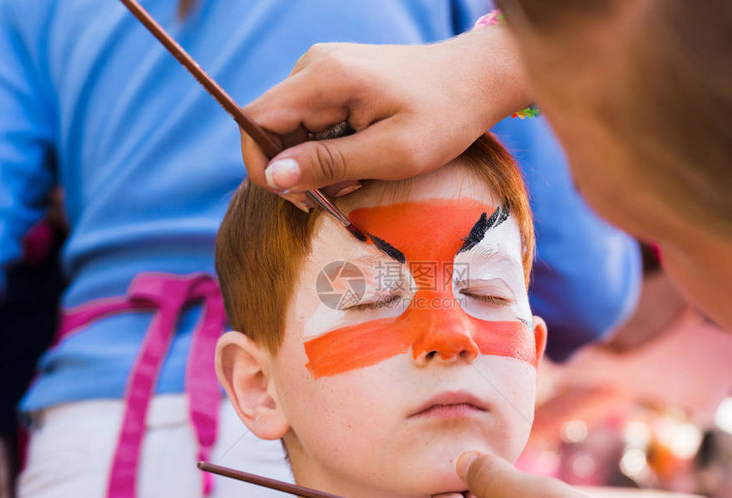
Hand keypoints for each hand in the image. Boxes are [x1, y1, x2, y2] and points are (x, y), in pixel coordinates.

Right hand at [242, 26, 530, 208]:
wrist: (477, 79)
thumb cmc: (443, 117)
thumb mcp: (390, 154)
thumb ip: (329, 164)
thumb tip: (273, 176)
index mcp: (324, 79)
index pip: (254, 121)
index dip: (262, 164)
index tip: (298, 196)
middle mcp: (313, 66)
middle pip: (271, 127)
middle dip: (296, 169)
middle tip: (341, 193)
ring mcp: (323, 69)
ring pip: (291, 128)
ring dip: (316, 162)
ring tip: (361, 174)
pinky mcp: (335, 79)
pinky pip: (311, 121)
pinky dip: (328, 148)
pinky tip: (362, 158)